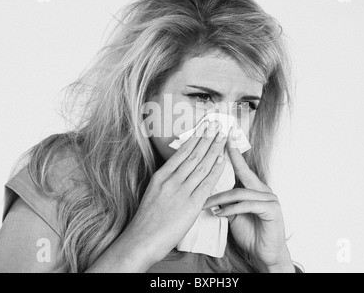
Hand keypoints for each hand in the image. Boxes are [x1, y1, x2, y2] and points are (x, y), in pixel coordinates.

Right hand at [121, 120, 227, 265]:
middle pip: (194, 154)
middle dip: (207, 138)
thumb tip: (180, 171)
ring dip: (214, 149)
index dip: (195, 138)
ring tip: (222, 136)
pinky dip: (215, 171)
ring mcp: (181, 192)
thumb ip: (167, 181)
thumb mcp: (153, 193)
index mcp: (161, 176)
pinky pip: (206, 184)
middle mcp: (171, 180)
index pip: (182, 152)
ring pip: (201, 165)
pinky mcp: (190, 205)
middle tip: (217, 124)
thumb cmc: (147, 220)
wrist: (142, 240)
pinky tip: (222, 160)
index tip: (204, 127)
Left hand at [203, 128, 293, 271]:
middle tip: (219, 142)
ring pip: (240, 192)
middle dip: (232, 157)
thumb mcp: (233, 214)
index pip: (241, 167)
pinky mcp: (272, 210)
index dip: (233, 152)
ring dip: (219, 198)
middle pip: (244, 172)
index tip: (225, 136)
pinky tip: (219, 214)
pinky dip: (231, 209)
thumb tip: (208, 190)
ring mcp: (270, 199)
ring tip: (205, 204)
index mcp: (254, 188)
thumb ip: (225, 201)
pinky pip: (248, 205)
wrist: (265, 254)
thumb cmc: (250, 233)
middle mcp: (263, 190)